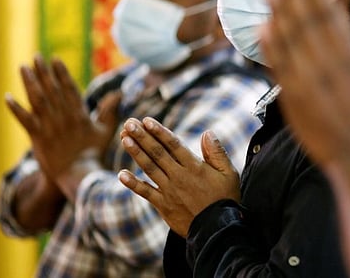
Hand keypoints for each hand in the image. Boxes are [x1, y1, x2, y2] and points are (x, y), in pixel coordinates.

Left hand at [5, 54, 120, 183]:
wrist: (78, 174)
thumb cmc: (93, 154)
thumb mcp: (105, 131)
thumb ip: (109, 111)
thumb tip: (118, 94)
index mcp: (80, 114)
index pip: (69, 88)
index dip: (61, 73)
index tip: (55, 59)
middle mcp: (64, 117)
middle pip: (52, 89)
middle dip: (43, 72)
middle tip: (36, 57)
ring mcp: (50, 127)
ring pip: (37, 99)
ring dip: (29, 82)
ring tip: (23, 67)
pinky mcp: (38, 138)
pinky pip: (24, 120)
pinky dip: (15, 108)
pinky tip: (7, 97)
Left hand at [117, 117, 240, 235]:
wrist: (217, 230)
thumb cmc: (225, 199)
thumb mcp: (228, 173)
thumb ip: (217, 152)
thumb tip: (207, 132)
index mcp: (194, 167)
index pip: (173, 144)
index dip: (159, 131)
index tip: (147, 120)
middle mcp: (179, 176)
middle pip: (157, 152)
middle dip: (142, 136)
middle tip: (129, 123)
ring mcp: (169, 191)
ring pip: (149, 168)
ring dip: (136, 152)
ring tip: (124, 138)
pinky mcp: (163, 205)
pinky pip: (146, 192)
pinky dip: (133, 184)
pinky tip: (121, 174)